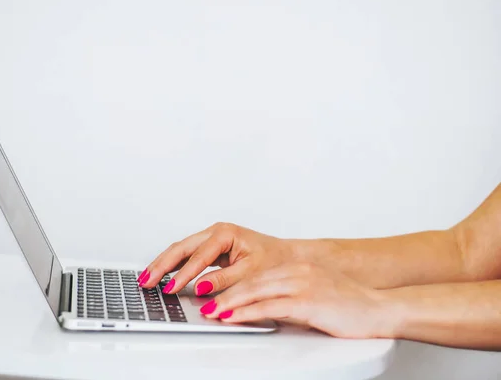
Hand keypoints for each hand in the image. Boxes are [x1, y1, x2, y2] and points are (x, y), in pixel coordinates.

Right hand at [138, 222, 299, 295]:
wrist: (287, 257)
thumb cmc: (274, 261)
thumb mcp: (251, 273)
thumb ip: (224, 280)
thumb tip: (201, 287)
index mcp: (226, 234)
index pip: (199, 256)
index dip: (183, 274)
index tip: (171, 288)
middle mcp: (216, 232)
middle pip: (181, 248)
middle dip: (162, 265)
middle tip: (147, 282)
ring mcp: (212, 238)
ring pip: (180, 249)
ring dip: (163, 264)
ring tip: (146, 279)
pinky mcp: (211, 247)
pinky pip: (187, 254)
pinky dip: (173, 264)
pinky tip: (161, 274)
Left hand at [200, 262, 394, 338]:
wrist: (381, 309)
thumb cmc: (349, 305)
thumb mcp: (314, 294)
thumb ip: (288, 296)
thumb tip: (261, 307)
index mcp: (298, 268)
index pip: (256, 275)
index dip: (232, 285)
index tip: (215, 293)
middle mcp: (298, 272)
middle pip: (251, 281)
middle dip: (224, 293)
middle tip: (204, 302)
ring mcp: (303, 285)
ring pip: (256, 292)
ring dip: (230, 303)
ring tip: (212, 312)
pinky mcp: (309, 302)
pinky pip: (270, 307)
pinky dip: (248, 312)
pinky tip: (234, 317)